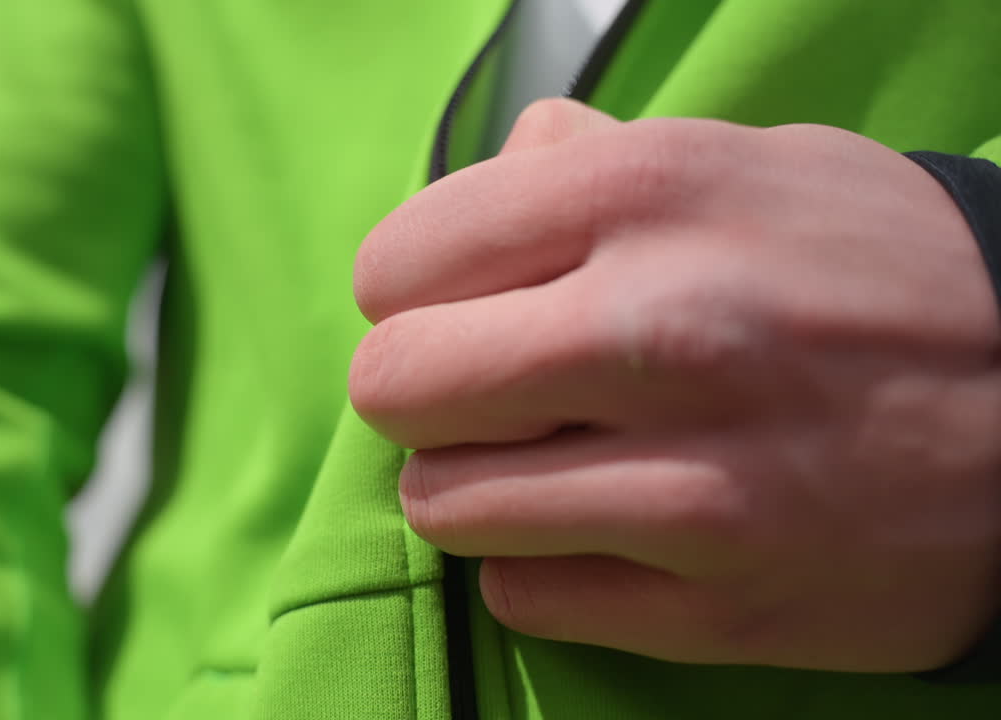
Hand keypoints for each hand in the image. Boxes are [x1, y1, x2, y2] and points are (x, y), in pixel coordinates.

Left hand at [349, 98, 1000, 671]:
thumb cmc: (875, 274)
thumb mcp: (747, 164)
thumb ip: (597, 161)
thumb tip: (497, 166)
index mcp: (650, 194)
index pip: (398, 264)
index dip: (410, 291)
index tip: (455, 305)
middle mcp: (663, 331)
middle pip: (395, 384)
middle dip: (421, 389)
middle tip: (482, 389)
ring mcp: (696, 484)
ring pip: (441, 504)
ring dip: (472, 484)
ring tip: (544, 460)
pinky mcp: (720, 606)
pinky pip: (522, 594)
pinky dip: (536, 563)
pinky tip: (600, 526)